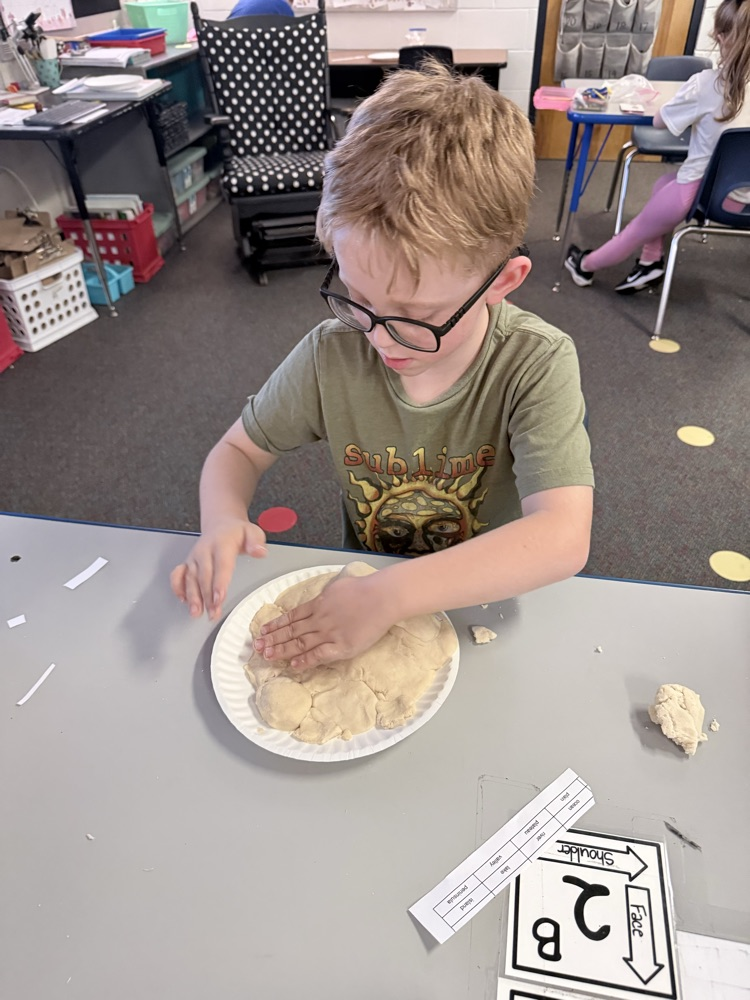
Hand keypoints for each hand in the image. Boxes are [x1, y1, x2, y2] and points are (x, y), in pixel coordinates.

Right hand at [170, 518, 266, 620]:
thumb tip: (260, 552)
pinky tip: (183, 600)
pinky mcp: (187, 562)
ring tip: (196, 612)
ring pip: (190, 578)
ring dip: (193, 596)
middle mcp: (204, 550)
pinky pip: (178, 574)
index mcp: (222, 543)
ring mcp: (194, 557)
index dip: (219, 583)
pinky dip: (178, 587)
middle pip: (204, 575)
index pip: (221, 565)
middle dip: (207, 596)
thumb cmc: (237, 532)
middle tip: (212, 612)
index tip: (219, 598)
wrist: (221, 524)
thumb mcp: (252, 532)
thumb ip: (256, 542)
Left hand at [253, 574, 396, 668]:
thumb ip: (326, 594)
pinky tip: (294, 665)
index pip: (292, 616)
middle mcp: (319, 619)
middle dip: (273, 639)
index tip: (263, 631)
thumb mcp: (338, 585)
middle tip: (257, 647)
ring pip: (300, 643)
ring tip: (268, 656)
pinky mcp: (341, 646)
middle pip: (291, 631)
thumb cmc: (364, 588)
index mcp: (318, 604)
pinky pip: (319, 654)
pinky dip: (306, 660)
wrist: (382, 597)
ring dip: (283, 650)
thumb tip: (320, 598)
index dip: (276, 624)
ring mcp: (329, 633)